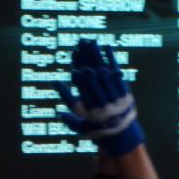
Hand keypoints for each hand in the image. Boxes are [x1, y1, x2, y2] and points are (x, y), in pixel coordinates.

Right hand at [54, 39, 144, 157]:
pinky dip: (111, 59)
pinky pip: (117, 72)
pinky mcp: (124, 89)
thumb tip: (54, 90)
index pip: (86, 94)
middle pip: (95, 80)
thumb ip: (66, 111)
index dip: (80, 82)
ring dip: (97, 56)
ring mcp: (116, 96)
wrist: (122, 136)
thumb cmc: (97, 130)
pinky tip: (107, 47)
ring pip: (106, 73)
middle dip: (87, 62)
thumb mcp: (79, 126)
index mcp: (93, 113)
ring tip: (90, 42)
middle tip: (81, 48)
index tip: (75, 71)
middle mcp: (105, 103)